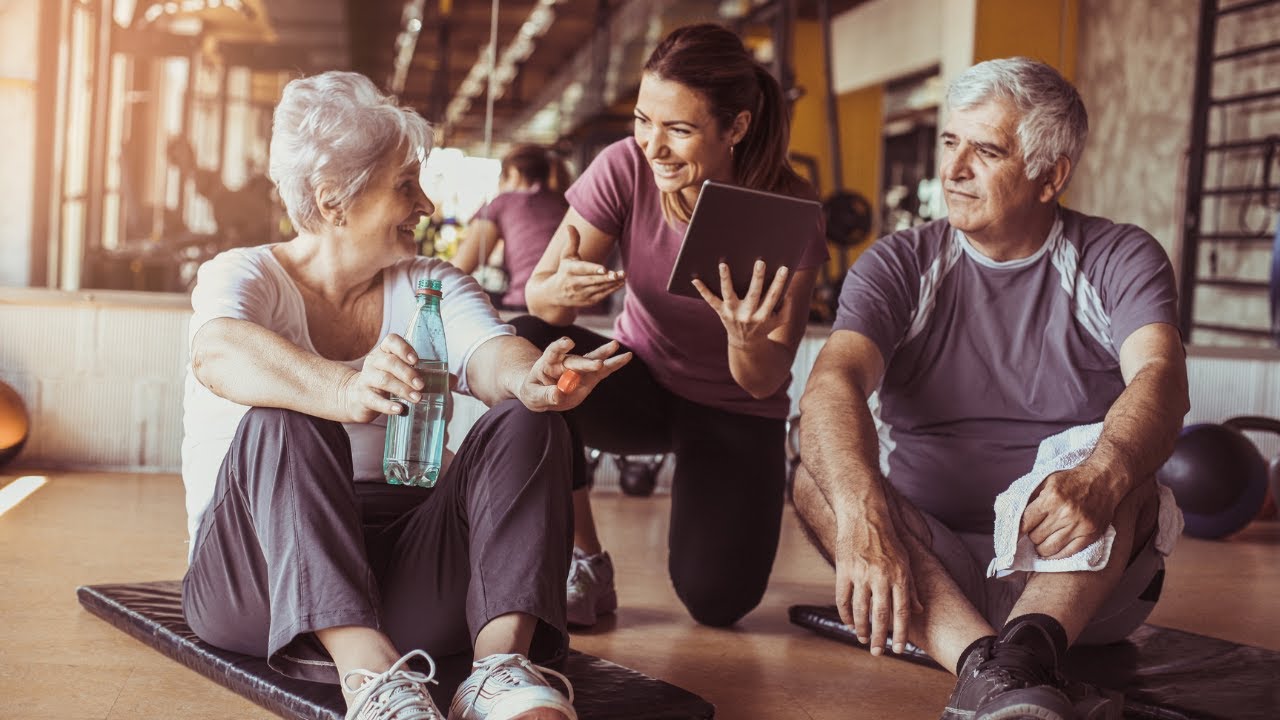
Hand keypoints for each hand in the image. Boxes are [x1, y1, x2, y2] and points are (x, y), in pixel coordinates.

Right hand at [337, 333, 447, 422]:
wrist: (357, 397)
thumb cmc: (388, 382)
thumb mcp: (404, 374)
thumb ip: (428, 375)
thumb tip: (453, 379)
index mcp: (385, 352)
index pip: (391, 341)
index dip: (403, 348)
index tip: (416, 360)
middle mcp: (374, 362)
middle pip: (389, 362)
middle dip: (408, 373)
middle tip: (422, 386)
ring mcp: (366, 379)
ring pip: (383, 380)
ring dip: (402, 389)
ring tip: (417, 399)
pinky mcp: (362, 396)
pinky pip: (373, 400)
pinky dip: (387, 405)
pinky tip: (399, 409)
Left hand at [514, 336, 631, 411]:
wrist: (542, 393)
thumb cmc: (534, 392)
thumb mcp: (534, 397)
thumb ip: (546, 395)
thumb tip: (559, 393)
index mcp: (548, 363)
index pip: (553, 351)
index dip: (560, 346)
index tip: (569, 342)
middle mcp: (565, 361)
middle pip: (576, 360)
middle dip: (587, 362)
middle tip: (598, 364)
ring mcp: (579, 368)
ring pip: (592, 359)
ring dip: (604, 354)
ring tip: (615, 345)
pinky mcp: (589, 376)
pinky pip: (603, 370)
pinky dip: (614, 364)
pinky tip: (626, 357)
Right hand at [550, 225, 625, 306]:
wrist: (555, 294)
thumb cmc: (565, 270)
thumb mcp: (566, 256)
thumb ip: (572, 241)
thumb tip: (570, 226)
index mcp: (568, 270)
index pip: (582, 269)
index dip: (593, 269)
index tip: (604, 269)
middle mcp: (573, 284)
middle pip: (592, 281)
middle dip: (606, 278)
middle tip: (618, 274)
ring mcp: (580, 294)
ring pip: (598, 289)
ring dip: (611, 283)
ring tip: (623, 276)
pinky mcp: (587, 301)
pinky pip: (601, 295)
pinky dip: (611, 290)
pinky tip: (620, 283)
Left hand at [691, 260, 788, 347]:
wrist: (746, 344)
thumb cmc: (765, 326)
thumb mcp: (780, 320)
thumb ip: (787, 306)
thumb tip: (786, 288)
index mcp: (763, 316)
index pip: (773, 297)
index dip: (779, 283)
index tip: (784, 268)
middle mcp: (748, 315)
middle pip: (753, 294)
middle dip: (757, 278)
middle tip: (760, 262)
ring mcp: (733, 314)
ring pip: (729, 294)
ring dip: (726, 279)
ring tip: (723, 264)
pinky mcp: (721, 312)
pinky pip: (711, 300)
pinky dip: (702, 290)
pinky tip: (694, 278)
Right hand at [833, 517, 921, 656]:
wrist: (864, 516)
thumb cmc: (888, 539)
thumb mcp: (906, 561)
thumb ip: (912, 587)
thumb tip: (919, 610)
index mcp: (899, 576)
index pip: (902, 612)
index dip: (901, 634)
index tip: (899, 649)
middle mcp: (881, 577)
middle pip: (880, 616)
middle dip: (879, 638)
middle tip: (877, 653)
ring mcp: (860, 574)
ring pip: (860, 610)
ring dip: (861, 628)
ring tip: (862, 639)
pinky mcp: (844, 570)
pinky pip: (843, 598)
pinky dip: (845, 614)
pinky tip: (849, 622)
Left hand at [1020, 466, 1119, 558]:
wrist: (1103, 479)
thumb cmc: (1072, 480)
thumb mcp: (1047, 481)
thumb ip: (1030, 498)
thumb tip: (1013, 517)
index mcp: (1052, 497)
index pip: (1025, 522)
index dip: (1017, 530)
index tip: (1015, 534)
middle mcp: (1065, 513)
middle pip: (1036, 537)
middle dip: (1032, 536)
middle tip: (1035, 531)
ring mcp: (1079, 525)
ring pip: (1049, 548)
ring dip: (1042, 547)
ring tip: (1043, 540)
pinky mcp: (1091, 535)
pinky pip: (1067, 553)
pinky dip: (1056, 554)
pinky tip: (1053, 549)